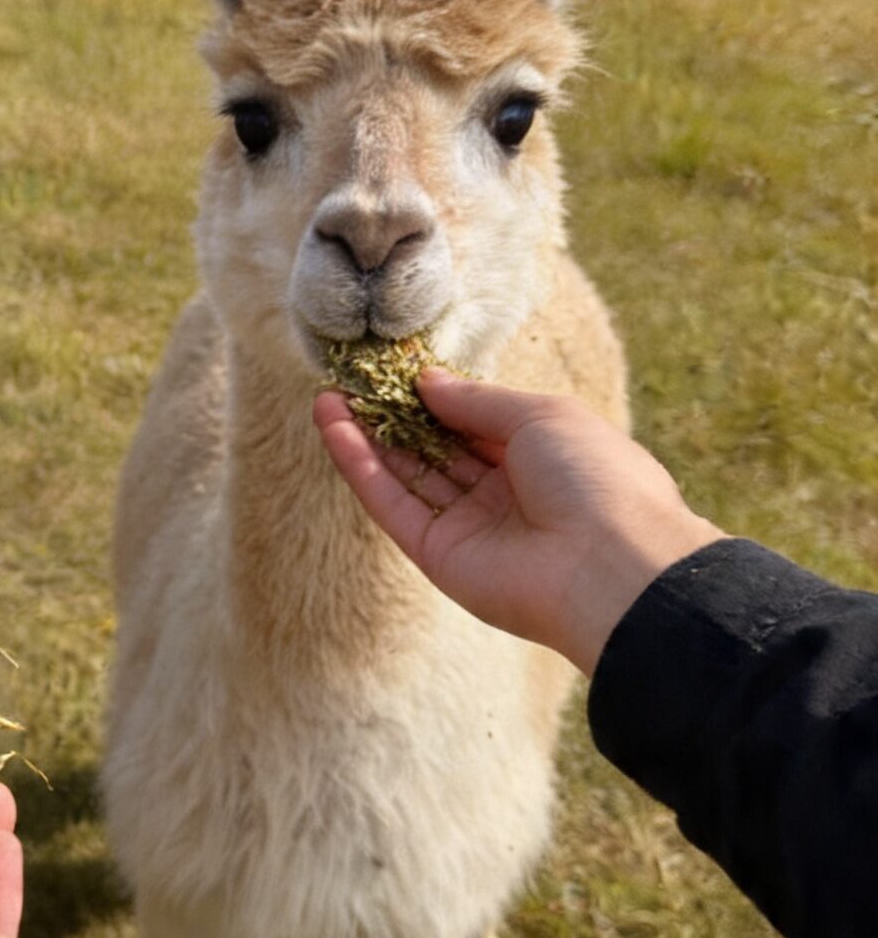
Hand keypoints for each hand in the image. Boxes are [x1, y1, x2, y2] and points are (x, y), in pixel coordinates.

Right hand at [314, 373, 723, 675]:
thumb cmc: (594, 478)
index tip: (394, 369)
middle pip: (435, 449)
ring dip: (366, 438)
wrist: (610, 568)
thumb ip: (476, 400)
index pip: (475, 422)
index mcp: (541, 457)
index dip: (434, 396)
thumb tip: (427, 383)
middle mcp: (504, 494)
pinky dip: (361, 468)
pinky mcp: (439, 556)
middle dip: (393, 416)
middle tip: (350, 381)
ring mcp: (470, 527)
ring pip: (407, 476)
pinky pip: (393, 506)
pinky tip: (333, 428)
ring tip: (327, 398)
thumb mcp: (540, 415)